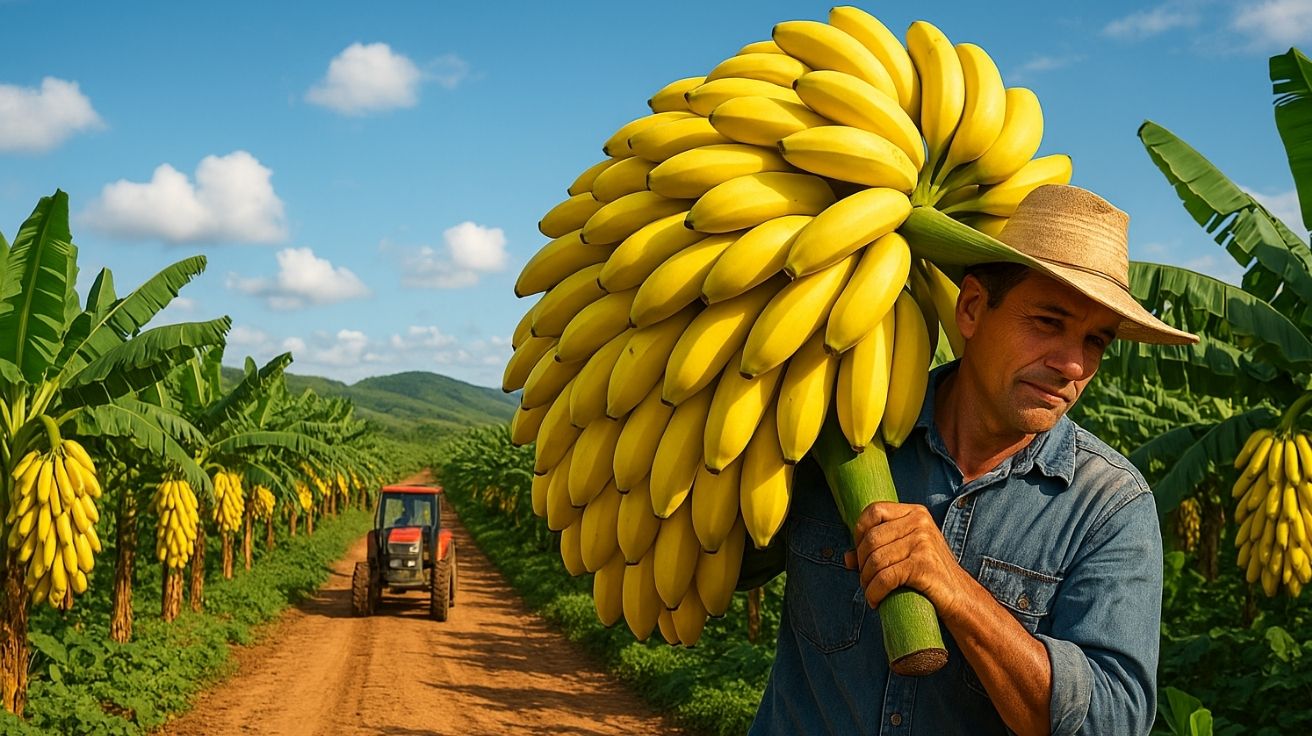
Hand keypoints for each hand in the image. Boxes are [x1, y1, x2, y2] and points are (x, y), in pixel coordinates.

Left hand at [842, 501, 968, 620]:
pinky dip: (874, 592)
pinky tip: (875, 601)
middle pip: (871, 538)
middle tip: (865, 581)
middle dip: (861, 563)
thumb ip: (877, 550)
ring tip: (870, 592)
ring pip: (876, 560)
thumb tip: (846, 558)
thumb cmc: (929, 575)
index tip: (860, 554)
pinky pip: (885, 578)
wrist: (960, 598)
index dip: (859, 532)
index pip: (874, 511)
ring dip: (866, 581)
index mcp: (915, 512)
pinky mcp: (924, 564)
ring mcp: (923, 542)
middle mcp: (920, 522)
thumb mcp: (905, 554)